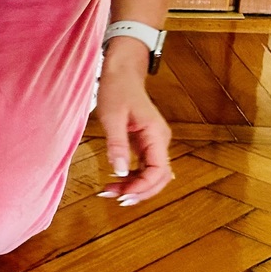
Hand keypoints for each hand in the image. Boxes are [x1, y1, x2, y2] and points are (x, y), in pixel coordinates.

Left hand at [95, 40, 172, 202]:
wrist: (122, 71)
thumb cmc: (117, 89)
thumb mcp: (112, 116)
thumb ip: (116, 144)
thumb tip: (118, 172)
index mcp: (156, 134)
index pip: (159, 171)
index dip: (143, 186)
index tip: (123, 194)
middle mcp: (160, 141)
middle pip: (159, 178)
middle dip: (139, 191)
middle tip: (116, 199)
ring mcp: (154, 143)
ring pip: (151, 174)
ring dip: (134, 186)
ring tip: (110, 193)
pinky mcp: (145, 143)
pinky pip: (144, 167)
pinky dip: (131, 177)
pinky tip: (116, 182)